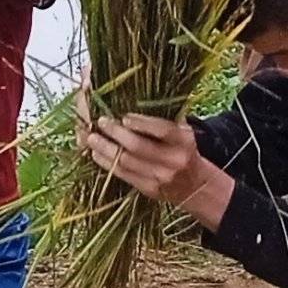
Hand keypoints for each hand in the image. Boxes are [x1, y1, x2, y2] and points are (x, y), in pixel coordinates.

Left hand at [77, 104, 233, 226]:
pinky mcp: (149, 190)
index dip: (141, 123)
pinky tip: (96, 154)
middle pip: (139, 147)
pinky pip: (123, 175)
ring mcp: (161, 177)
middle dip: (116, 133)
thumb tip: (134, 97)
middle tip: (101, 122)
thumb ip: (165, 119)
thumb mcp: (183, 133)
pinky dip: (107, 163)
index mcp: (184, 140)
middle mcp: (174, 159)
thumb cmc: (183, 151)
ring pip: (127, 162)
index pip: (162, 130)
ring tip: (91, 138)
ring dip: (105, 149)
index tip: (124, 116)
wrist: (196, 186)